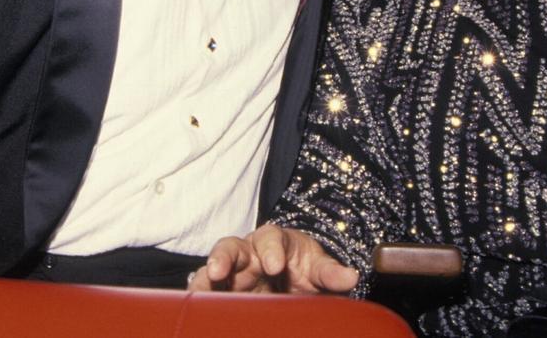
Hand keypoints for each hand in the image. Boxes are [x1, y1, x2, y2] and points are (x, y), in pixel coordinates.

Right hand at [188, 224, 357, 293]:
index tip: (276, 266)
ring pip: (212, 269)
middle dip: (223, 257)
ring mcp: (232, 274)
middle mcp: (248, 254)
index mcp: (274, 241)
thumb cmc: (303, 270)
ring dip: (204, 278)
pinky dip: (199, 299)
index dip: (271, 250)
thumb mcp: (318, 269)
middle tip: (218, 269)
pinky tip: (194, 308)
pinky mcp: (223, 293)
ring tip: (198, 290)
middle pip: (231, 247)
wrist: (292, 288)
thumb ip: (330, 273)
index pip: (270, 238)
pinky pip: (207, 293)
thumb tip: (352, 277)